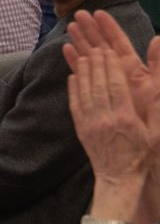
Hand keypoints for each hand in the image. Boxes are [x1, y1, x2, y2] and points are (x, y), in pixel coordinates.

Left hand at [63, 11, 159, 223]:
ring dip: (82, 70)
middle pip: (98, 84)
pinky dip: (73, 87)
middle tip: (93, 45)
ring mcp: (90, 124)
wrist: (121, 178)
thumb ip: (157, 103)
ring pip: (84, 91)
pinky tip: (72, 75)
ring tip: (81, 52)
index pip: (116, 85)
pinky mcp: (80, 129)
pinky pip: (75, 104)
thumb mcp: (156, 129)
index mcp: (126, 118)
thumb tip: (157, 83)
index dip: (110, 66)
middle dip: (95, 62)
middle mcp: (106, 119)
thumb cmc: (143, 153)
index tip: (107, 50)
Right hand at [65, 10, 155, 120]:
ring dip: (81, 43)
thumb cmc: (154, 117)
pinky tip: (68, 52)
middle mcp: (120, 74)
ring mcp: (108, 84)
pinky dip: (76, 63)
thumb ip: (159, 65)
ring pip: (91, 58)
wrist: (145, 145)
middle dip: (91, 30)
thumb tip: (159, 39)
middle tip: (78, 15)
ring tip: (69, 28)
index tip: (98, 13)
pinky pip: (84, 76)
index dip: (109, 28)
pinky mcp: (98, 95)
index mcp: (134, 70)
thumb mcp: (158, 90)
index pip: (119, 43)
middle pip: (102, 47)